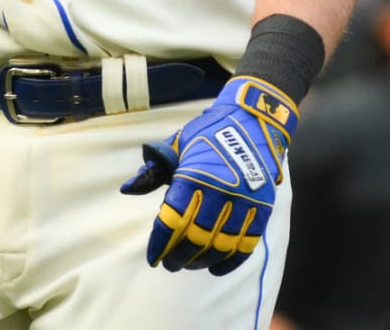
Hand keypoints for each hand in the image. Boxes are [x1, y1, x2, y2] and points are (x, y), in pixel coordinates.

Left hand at [119, 75, 296, 275]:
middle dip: (178, 256)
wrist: (253, 120)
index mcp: (193, 175)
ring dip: (202, 261)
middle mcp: (219, 191)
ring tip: (189, 265)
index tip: (153, 257)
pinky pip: (246, 244)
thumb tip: (127, 189)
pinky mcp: (262, 208)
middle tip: (169, 264)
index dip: (160, 243)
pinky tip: (215, 268)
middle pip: (195, 238)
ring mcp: (244, 202)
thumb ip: (153, 170)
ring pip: (220, 246)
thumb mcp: (177, 144)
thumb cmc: (209, 133)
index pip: (172, 220)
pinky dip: (230, 261)